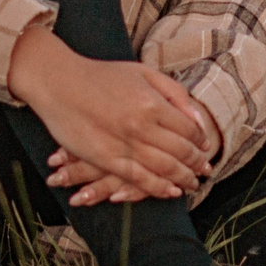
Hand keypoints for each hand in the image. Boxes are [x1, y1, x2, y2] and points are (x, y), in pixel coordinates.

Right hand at [8, 29, 212, 199]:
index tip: (206, 147)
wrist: (59, 82)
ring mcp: (124, 144)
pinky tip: (171, 191)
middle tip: (206, 170)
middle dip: (197, 163)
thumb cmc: (103, 75)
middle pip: (181, 151)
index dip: (201, 141)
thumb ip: (174, 93)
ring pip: (164, 168)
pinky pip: (138, 178)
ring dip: (183, 178)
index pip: (189, 129)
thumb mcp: (144, 73)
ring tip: (193, 184)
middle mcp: (142, 125)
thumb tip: (197, 117)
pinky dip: (158, 188)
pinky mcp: (106, 159)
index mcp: (152, 103)